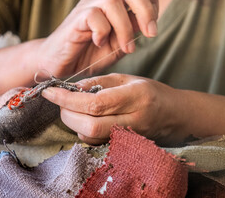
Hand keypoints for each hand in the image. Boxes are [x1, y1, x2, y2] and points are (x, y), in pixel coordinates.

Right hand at [36, 0, 158, 78]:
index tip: (151, 24)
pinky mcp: (75, 20)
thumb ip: (132, 31)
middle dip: (146, 9)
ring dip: (125, 28)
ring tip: (125, 47)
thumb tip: (147, 21)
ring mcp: (86, 7)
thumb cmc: (86, 54)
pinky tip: (99, 43)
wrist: (57, 65)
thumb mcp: (116, 44)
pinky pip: (95, 16)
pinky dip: (103, 32)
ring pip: (113, 1)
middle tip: (149, 33)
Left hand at [42, 73, 189, 145]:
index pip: (94, 103)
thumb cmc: (150, 92)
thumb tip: (69, 88)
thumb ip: (97, 82)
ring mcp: (129, 137)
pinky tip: (84, 118)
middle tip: (60, 100)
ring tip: (73, 107)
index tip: (50, 91)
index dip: (67, 99)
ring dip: (72, 122)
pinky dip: (82, 130)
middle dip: (66, 113)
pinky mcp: (123, 146)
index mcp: (135, 97)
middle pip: (88, 125)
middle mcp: (133, 121)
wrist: (175, 115)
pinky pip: (95, 142)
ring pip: (89, 136)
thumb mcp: (125, 78)